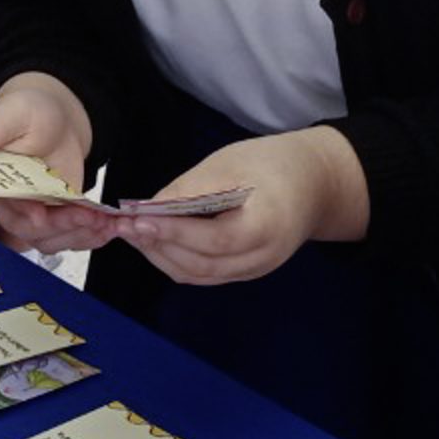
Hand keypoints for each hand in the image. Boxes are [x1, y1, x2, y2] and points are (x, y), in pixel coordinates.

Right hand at [0, 74, 101, 252]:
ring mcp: (35, 213)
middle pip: (28, 231)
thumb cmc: (26, 112)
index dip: (21, 215)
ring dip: (77, 235)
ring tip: (102, 223)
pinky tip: (107, 228)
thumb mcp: (8, 116)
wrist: (56, 118)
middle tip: (86, 217)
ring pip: (50, 240)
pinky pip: (70, 236)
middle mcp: (10, 204)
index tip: (41, 215)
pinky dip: (88, 237)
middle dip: (58, 227)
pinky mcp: (58, 217)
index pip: (2, 207)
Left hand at [116, 128, 367, 283]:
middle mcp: (263, 257)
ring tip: (133, 232)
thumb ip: (191, 189)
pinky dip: (176, 260)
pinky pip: (205, 274)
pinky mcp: (245, 272)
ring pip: (199, 274)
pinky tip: (156, 240)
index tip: (138, 219)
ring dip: (162, 256)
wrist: (313, 185)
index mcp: (268, 224)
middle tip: (124, 226)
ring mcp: (255, 270)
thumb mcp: (231, 163)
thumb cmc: (272, 165)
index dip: (174, 233)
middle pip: (202, 263)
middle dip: (158, 246)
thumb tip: (149, 208)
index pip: (215, 239)